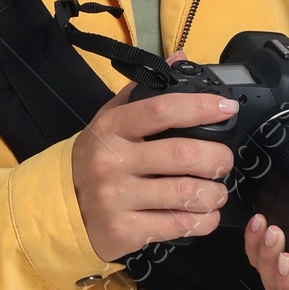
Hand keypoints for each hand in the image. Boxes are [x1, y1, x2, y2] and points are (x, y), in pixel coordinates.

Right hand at [71, 89, 238, 263]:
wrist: (62, 208)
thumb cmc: (95, 160)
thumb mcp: (109, 121)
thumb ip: (144, 93)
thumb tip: (179, 59)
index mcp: (111, 129)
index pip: (161, 111)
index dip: (200, 107)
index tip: (226, 109)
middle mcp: (112, 162)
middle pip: (181, 155)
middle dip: (216, 158)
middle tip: (223, 162)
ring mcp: (117, 199)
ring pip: (185, 194)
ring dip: (214, 194)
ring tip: (217, 192)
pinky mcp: (125, 230)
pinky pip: (178, 226)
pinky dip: (203, 221)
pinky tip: (205, 215)